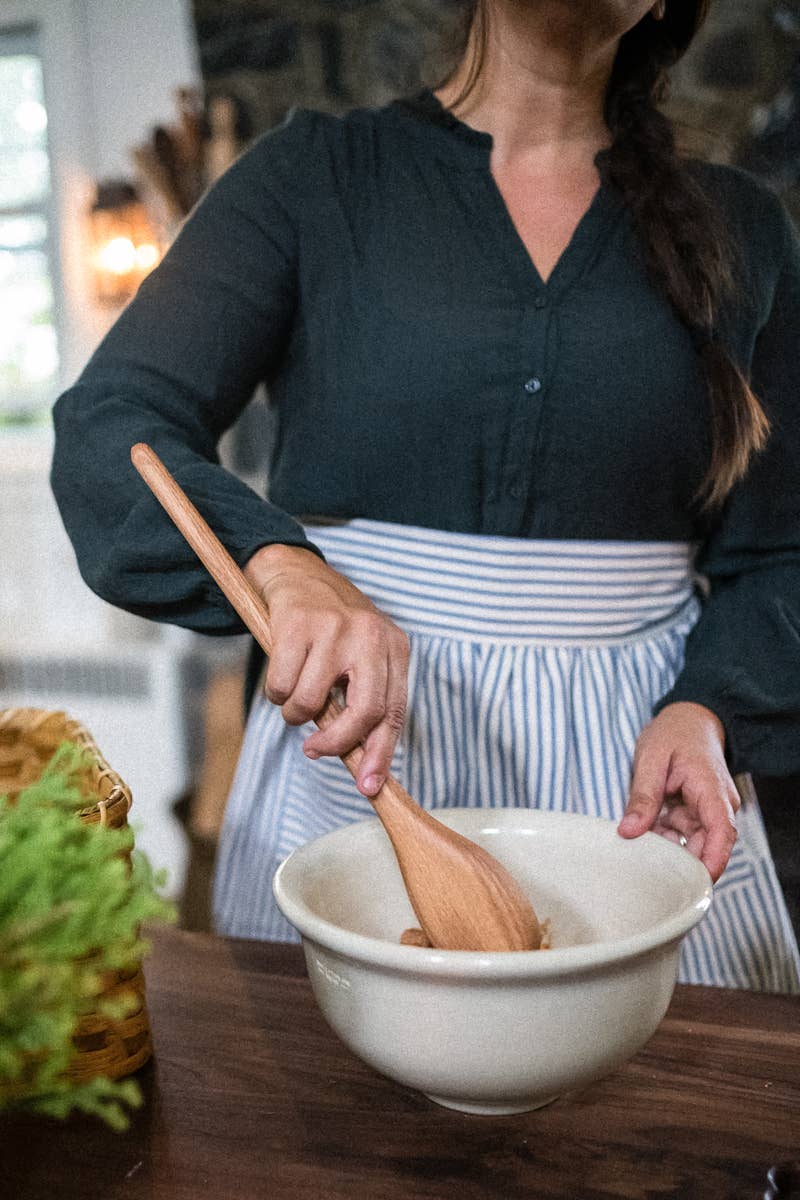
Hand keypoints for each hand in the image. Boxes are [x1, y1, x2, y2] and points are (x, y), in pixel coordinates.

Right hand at [244, 543, 409, 796]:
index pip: (394, 712)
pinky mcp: (298, 624)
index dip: (381, 754)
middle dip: (336, 743)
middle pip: (364, 712)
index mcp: (394, 647)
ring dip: (294, 713)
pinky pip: (281, 685)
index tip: (367, 786)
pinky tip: (282, 671)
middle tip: (314, 751)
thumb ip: (364, 701)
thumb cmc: (330, 630)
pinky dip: (276, 692)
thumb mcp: (361, 657)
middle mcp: (370, 636)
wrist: (296, 573)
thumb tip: (361, 764)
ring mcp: (334, 628)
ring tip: (294, 695)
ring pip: (311, 704)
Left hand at [617, 702, 738, 881]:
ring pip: (691, 842)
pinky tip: (643, 836)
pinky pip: (682, 834)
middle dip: (680, 862)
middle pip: (706, 844)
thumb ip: (642, 796)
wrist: (688, 718)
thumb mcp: (651, 759)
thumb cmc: (673, 733)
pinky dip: (663, 836)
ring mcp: (707, 809)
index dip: (713, 861)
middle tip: (647, 872)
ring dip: (667, 848)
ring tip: (638, 851)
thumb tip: (629, 832)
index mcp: (711, 789)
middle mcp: (717, 804)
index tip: (698, 884)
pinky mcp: (696, 812)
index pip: (722, 832)